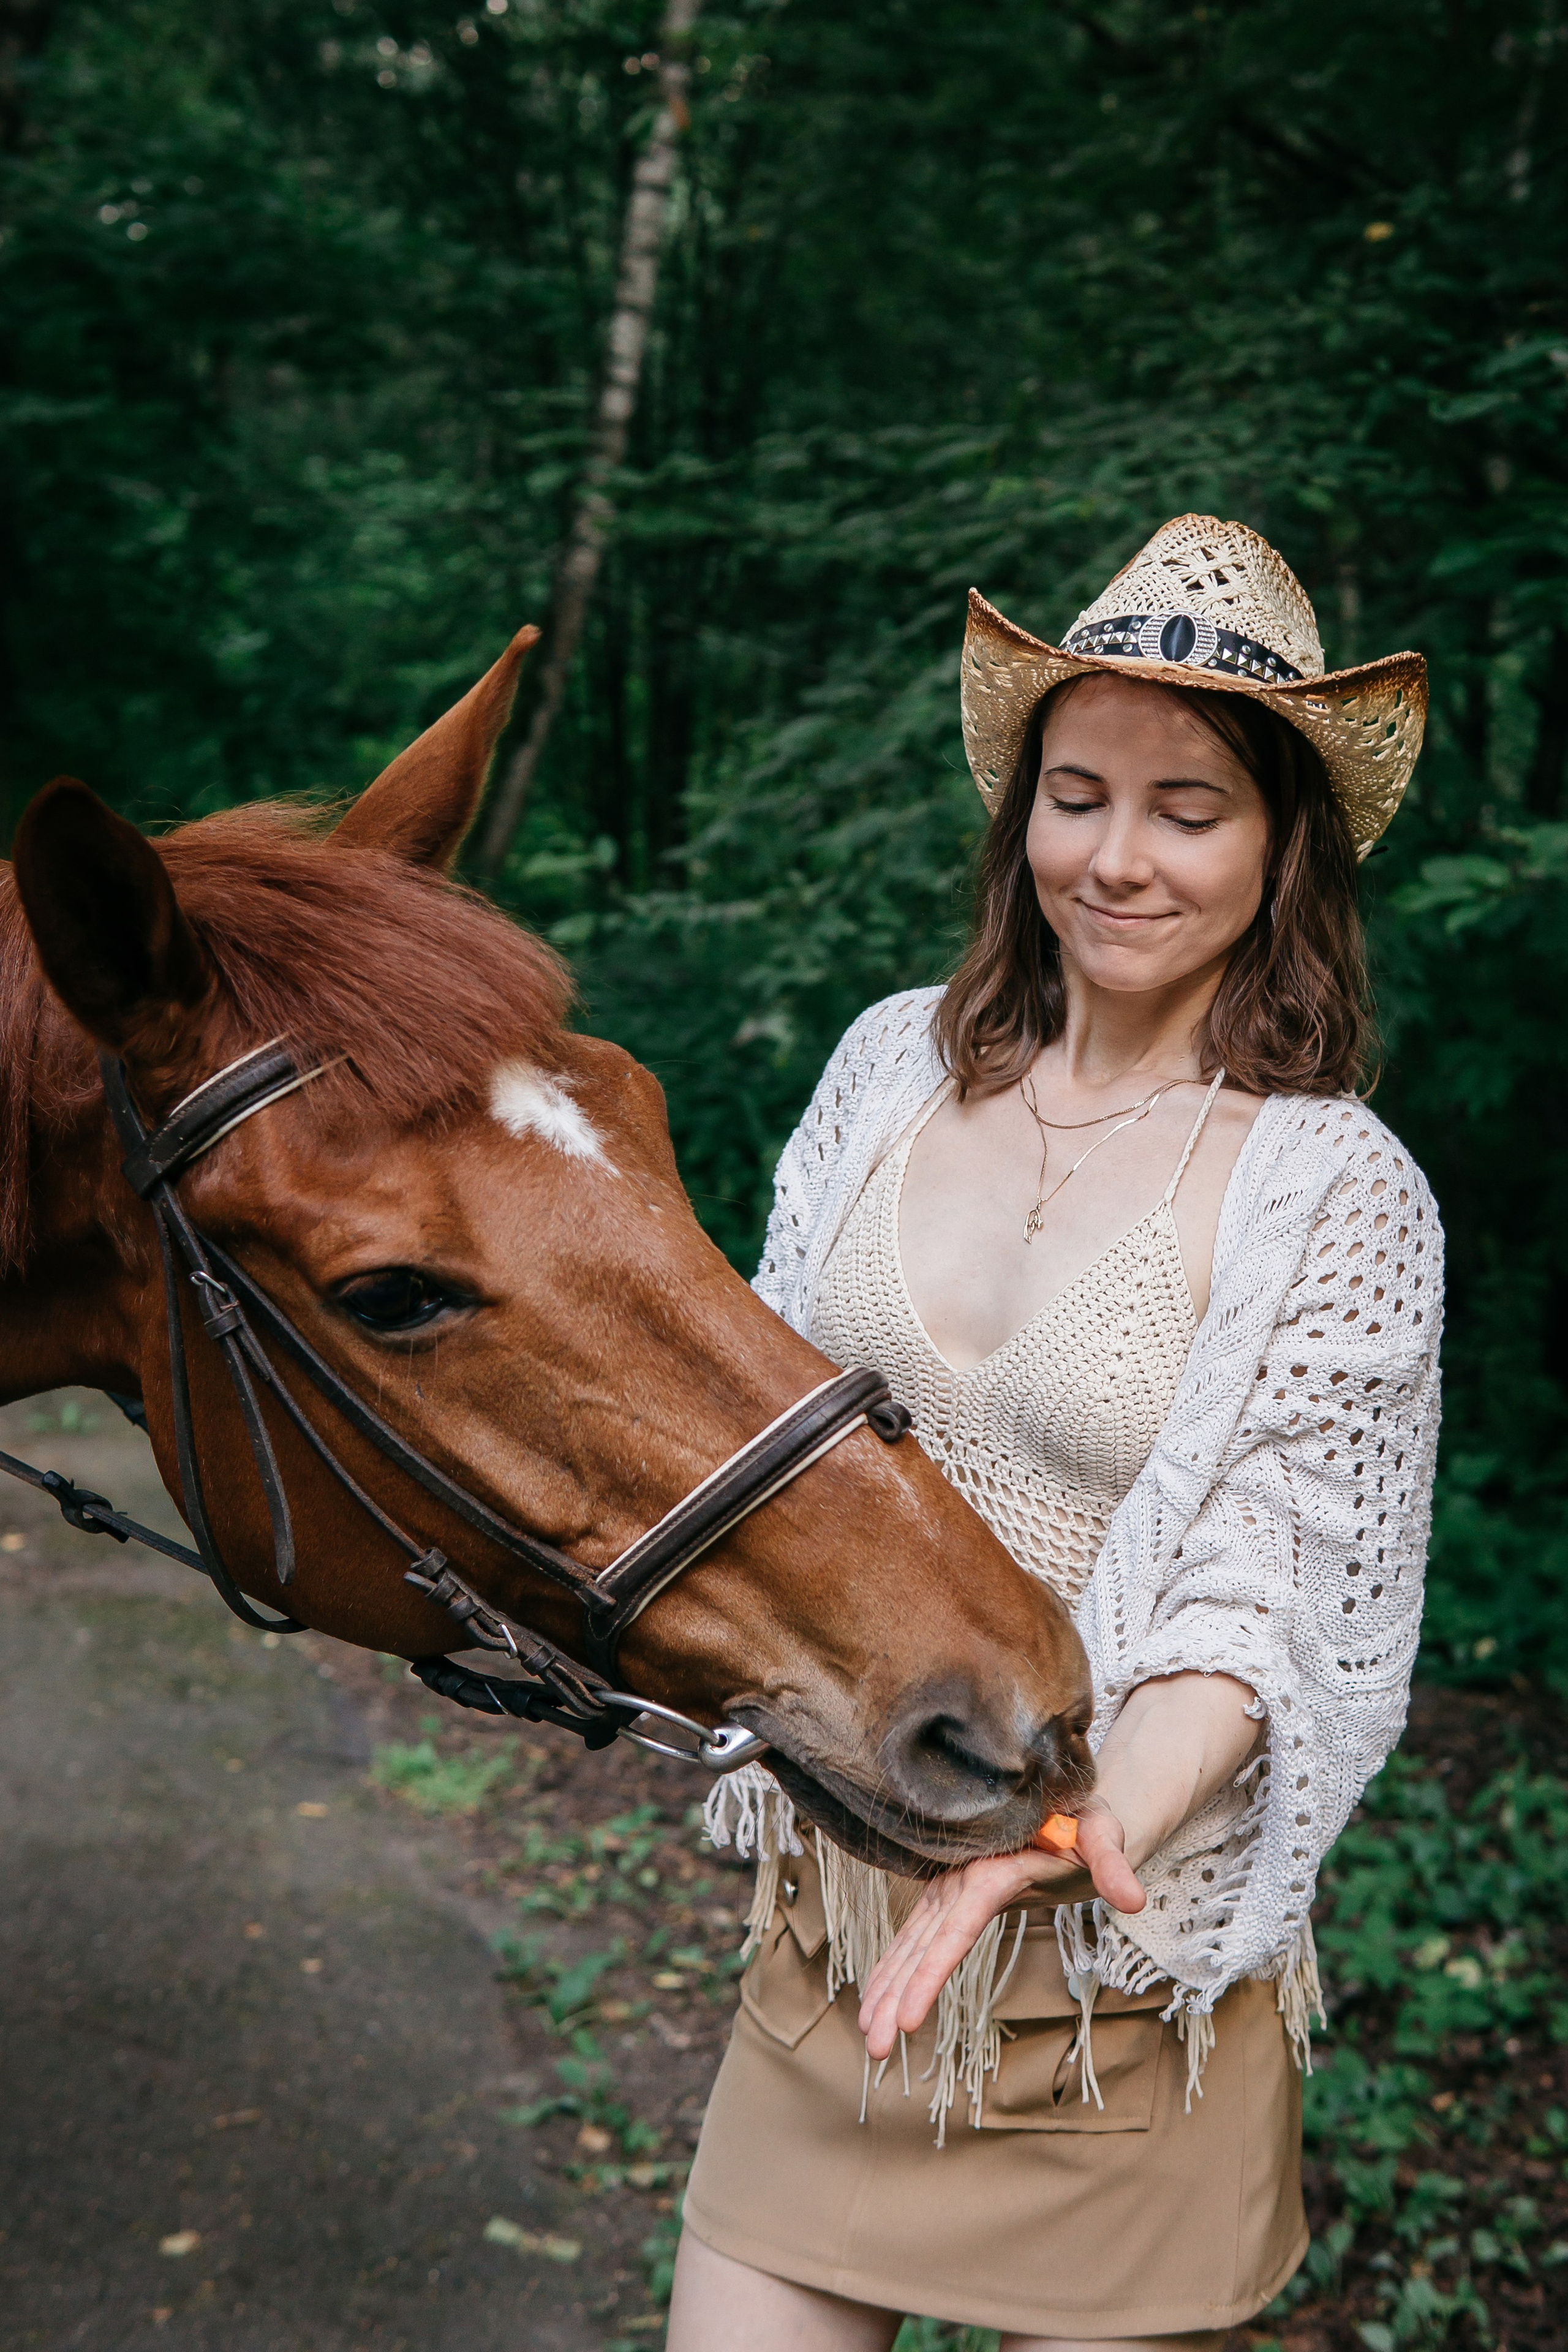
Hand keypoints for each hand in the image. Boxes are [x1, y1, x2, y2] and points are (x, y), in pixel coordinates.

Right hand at [855, 1798, 1144, 2062]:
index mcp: (992, 1868)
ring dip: (886, 1987)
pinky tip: (876, 1998)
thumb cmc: (1085, 1819)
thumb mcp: (1102, 1834)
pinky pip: (916, 1937)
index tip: (906, 2016)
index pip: (956, 1928)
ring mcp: (951, 1888)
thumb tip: (1134, 1899)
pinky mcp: (949, 1897)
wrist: (1065, 1802)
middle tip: (875, 2045)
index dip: (930, 1972)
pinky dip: (895, 1968)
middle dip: (894, 1994)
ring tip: (869, 2038)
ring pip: (911, 1943)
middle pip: (923, 1944)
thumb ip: (1112, 1863)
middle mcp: (961, 1878)